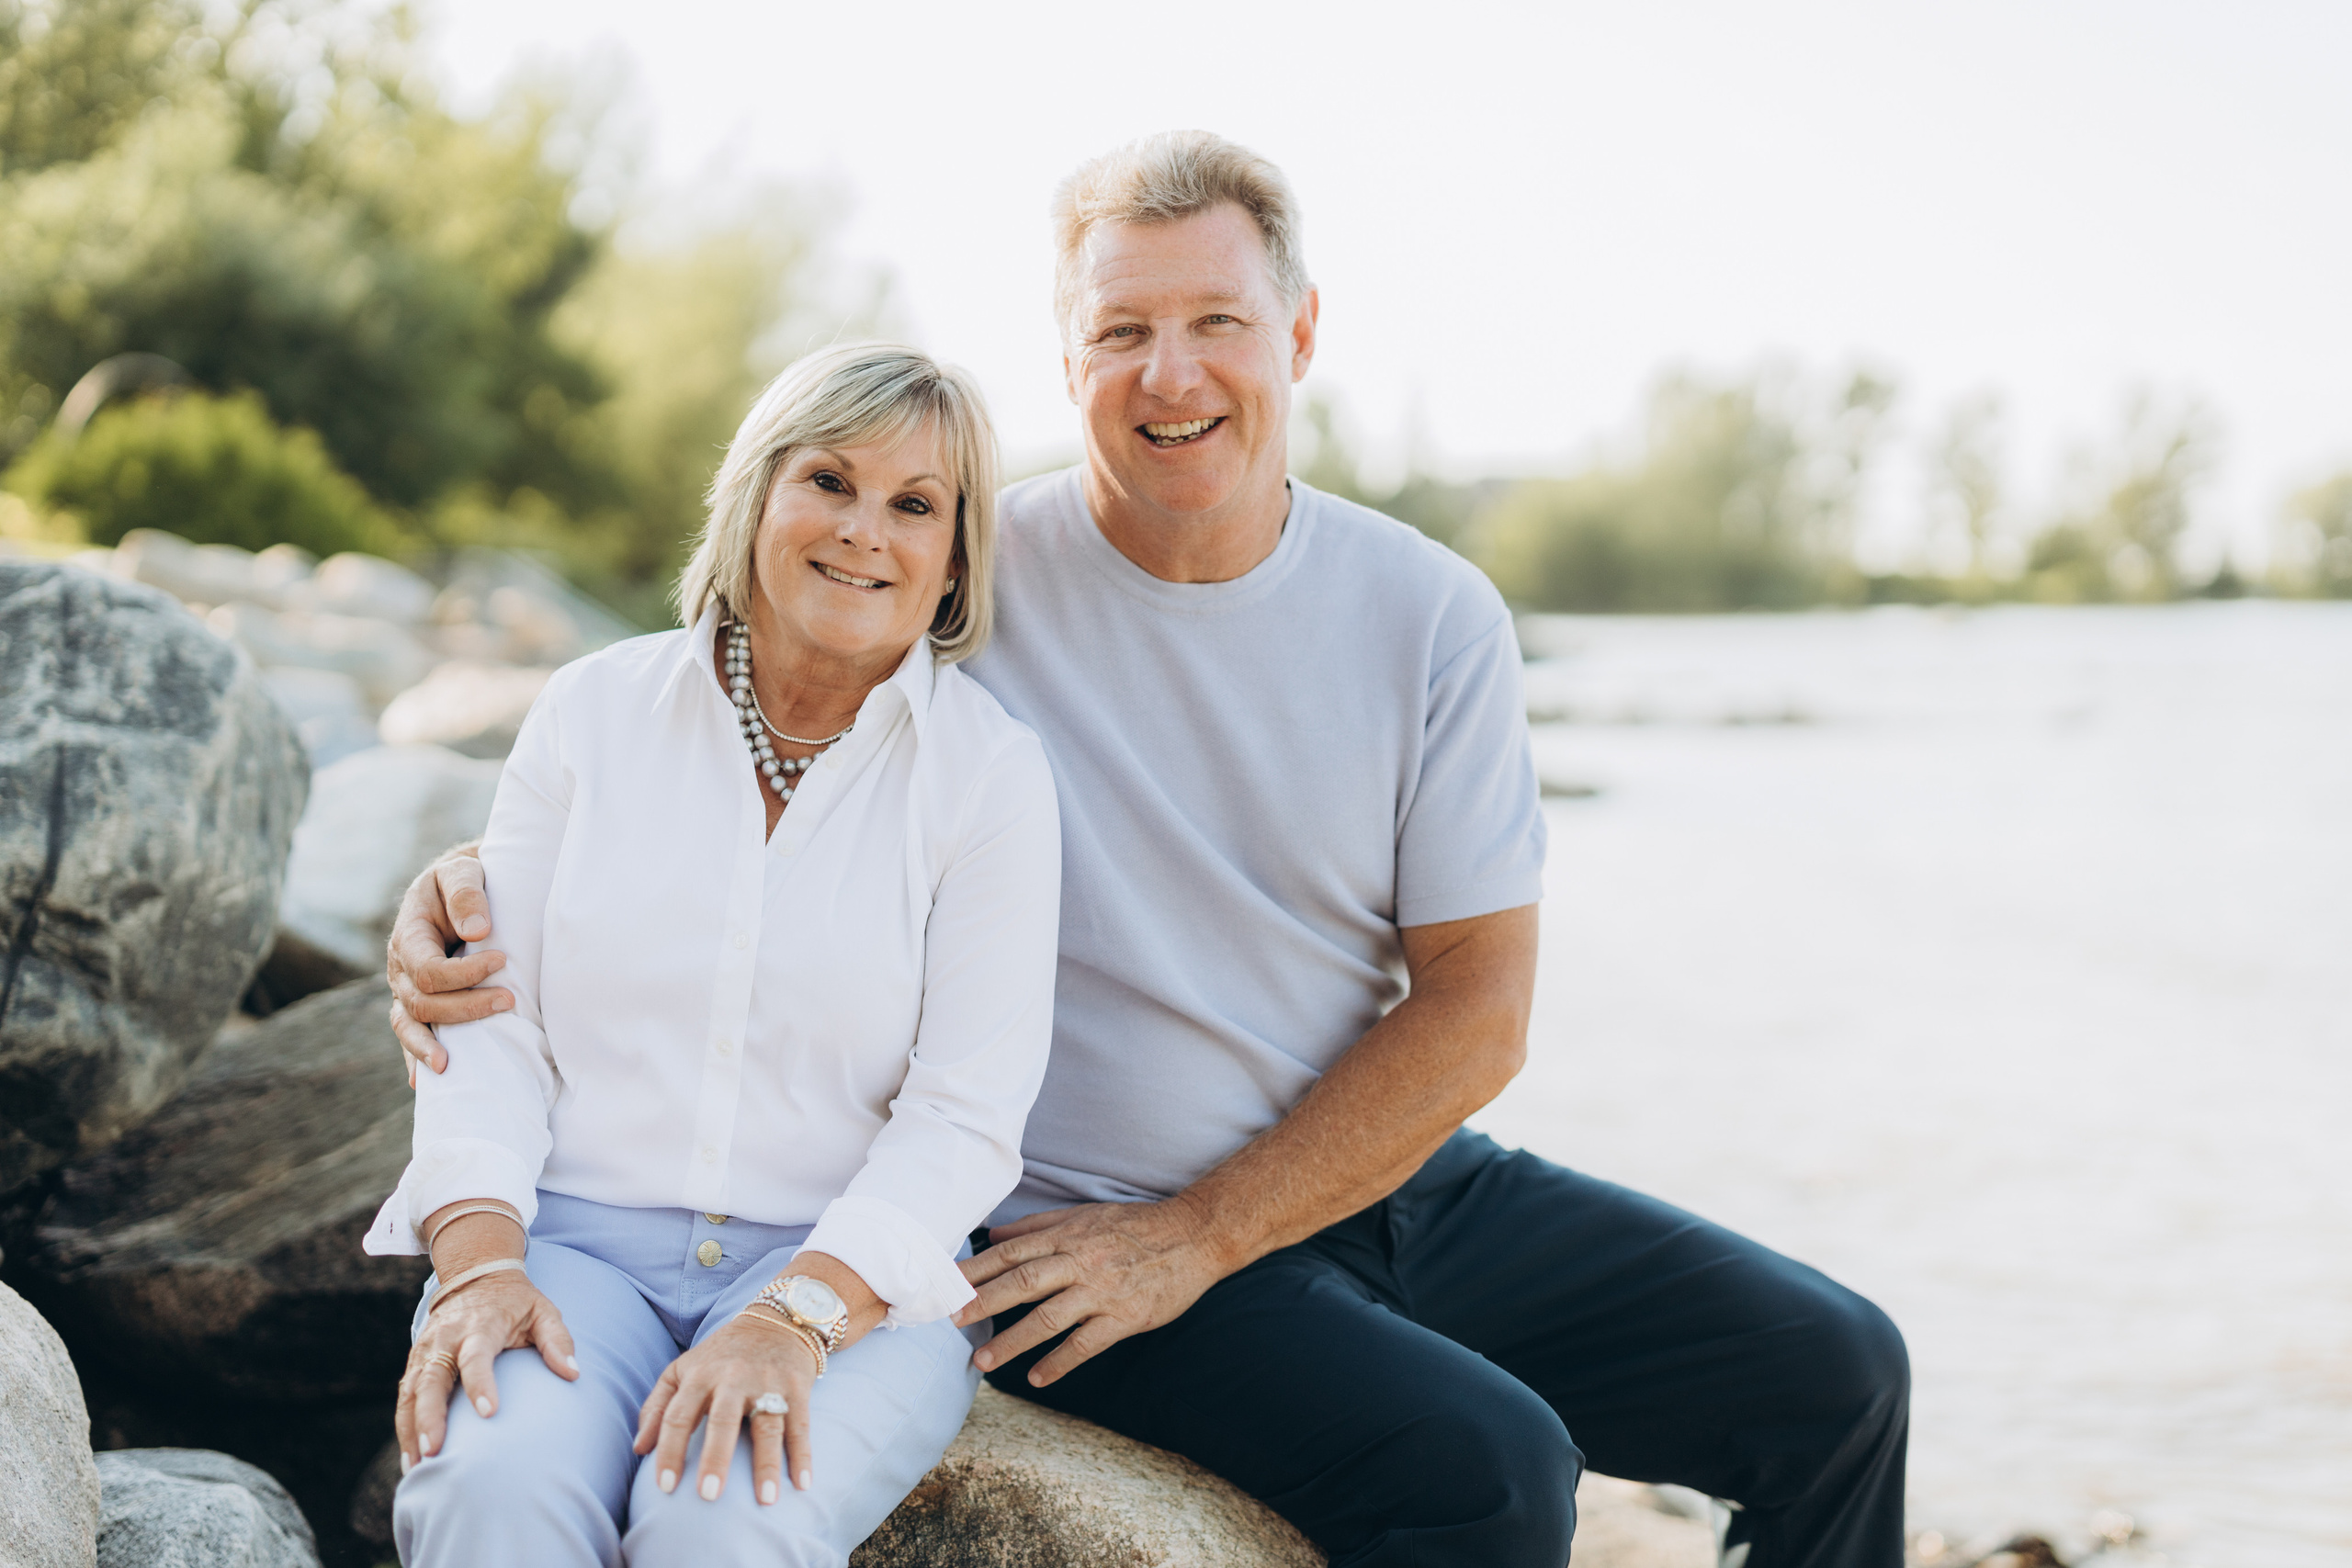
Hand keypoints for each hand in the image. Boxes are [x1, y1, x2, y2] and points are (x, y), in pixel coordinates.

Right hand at [386, 845, 510, 1079]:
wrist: (461, 886)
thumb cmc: (463, 879)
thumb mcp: (460, 872)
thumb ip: (465, 893)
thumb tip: (478, 932)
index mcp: (408, 936)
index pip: (427, 970)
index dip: (463, 974)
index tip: (502, 960)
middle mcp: (401, 967)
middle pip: (422, 1002)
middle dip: (465, 1007)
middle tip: (510, 1001)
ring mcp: (407, 989)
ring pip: (411, 1024)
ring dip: (433, 1045)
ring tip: (451, 1065)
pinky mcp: (420, 1002)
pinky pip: (411, 1033)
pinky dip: (415, 1057)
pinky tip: (425, 1081)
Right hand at [396, 1273, 577, 1469]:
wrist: (476, 1276)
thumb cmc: (517, 1303)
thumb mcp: (543, 1311)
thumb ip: (558, 1341)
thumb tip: (574, 1374)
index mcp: (481, 1325)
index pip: (477, 1356)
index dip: (481, 1383)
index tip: (489, 1413)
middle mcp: (447, 1338)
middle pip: (433, 1378)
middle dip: (430, 1416)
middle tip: (434, 1450)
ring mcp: (426, 1351)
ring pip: (412, 1392)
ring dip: (411, 1429)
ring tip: (417, 1466)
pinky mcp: (416, 1362)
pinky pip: (405, 1397)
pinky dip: (404, 1427)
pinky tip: (410, 1459)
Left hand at [635, 1315, 818, 1504]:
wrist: (776, 1320)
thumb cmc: (721, 1355)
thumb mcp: (682, 1370)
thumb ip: (656, 1407)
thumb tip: (639, 1449)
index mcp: (699, 1376)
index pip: (678, 1417)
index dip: (669, 1452)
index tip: (664, 1488)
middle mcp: (733, 1378)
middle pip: (723, 1420)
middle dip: (716, 1458)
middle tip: (708, 1496)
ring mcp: (768, 1383)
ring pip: (767, 1426)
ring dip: (767, 1464)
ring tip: (766, 1500)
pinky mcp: (796, 1387)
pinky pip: (800, 1425)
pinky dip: (803, 1454)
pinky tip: (803, 1483)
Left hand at [953, 1197, 1232, 1387]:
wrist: (1194, 1236)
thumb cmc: (1136, 1225)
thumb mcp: (1085, 1215)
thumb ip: (1039, 1225)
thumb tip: (994, 1235)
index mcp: (1068, 1236)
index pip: (1012, 1253)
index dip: (977, 1269)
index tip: (945, 1284)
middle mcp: (1081, 1261)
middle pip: (1023, 1282)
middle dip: (984, 1302)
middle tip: (951, 1321)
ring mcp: (1103, 1290)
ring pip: (1049, 1317)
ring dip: (1013, 1341)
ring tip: (983, 1362)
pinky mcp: (1125, 1317)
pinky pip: (1086, 1343)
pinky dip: (1060, 1361)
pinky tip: (1036, 1378)